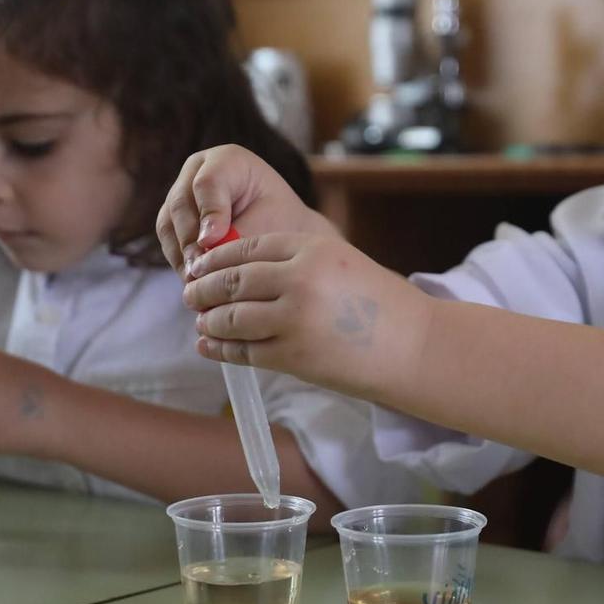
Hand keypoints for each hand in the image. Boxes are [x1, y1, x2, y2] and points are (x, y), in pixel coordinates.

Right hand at [157, 145, 327, 275]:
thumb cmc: (280, 224)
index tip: (212, 241)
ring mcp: (180, 193)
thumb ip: (239, 235)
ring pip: (168, 223)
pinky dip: (179, 262)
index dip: (209, 212)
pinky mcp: (172, 219)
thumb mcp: (269, 224)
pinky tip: (194, 281)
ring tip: (196, 281)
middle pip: (181, 202)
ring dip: (181, 255)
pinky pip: (168, 241)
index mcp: (227, 160)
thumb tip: (206, 256)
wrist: (280, 231)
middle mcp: (197, 171)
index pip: (208, 182)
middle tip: (200, 268)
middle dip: (189, 239)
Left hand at [181, 232, 429, 398]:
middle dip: (203, 288)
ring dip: (209, 321)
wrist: (413, 346)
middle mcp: (299, 279)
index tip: (200, 266)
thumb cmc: (381, 305)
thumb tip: (242, 271)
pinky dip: (221, 349)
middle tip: (190, 294)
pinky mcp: (292, 356)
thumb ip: (297, 263)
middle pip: (232, 281)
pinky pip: (243, 351)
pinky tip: (209, 346)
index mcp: (311, 249)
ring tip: (200, 322)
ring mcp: (293, 319)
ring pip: (231, 317)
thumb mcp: (340, 263)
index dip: (217, 258)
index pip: (247, 247)